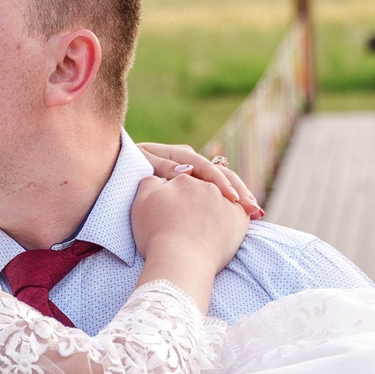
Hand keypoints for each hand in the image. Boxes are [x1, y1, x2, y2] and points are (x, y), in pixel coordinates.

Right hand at [130, 169, 249, 312]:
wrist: (179, 260)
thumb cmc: (156, 235)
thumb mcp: (141, 204)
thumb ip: (150, 184)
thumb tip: (160, 177)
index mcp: (182, 179)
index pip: (186, 177)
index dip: (185, 185)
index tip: (187, 192)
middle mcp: (205, 185)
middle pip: (209, 183)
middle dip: (212, 185)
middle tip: (217, 194)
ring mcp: (224, 200)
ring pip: (229, 194)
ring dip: (235, 194)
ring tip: (241, 203)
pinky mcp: (239, 217)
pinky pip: (244, 210)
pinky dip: (247, 210)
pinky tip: (251, 213)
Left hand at [136, 143, 262, 217]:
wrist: (120, 179)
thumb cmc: (126, 173)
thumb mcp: (142, 166)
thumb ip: (163, 168)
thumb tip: (186, 172)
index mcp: (178, 155)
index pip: (203, 167)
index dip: (218, 182)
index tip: (230, 198)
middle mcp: (190, 164)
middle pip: (220, 176)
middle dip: (237, 191)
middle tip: (252, 208)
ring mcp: (195, 178)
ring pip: (222, 187)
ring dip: (239, 198)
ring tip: (254, 213)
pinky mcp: (196, 191)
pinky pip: (216, 198)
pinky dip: (230, 207)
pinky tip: (245, 217)